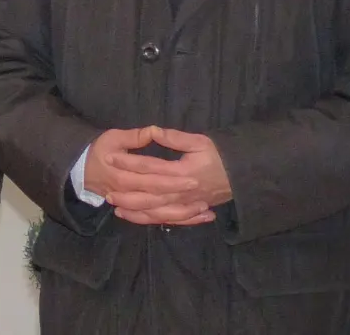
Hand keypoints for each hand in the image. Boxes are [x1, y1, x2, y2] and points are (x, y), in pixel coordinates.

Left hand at [105, 127, 231, 225]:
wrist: (242, 176)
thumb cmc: (220, 156)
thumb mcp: (200, 142)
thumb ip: (175, 138)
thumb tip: (153, 131)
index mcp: (183, 171)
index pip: (150, 167)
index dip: (129, 162)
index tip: (110, 157)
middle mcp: (183, 191)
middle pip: (149, 194)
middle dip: (126, 192)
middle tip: (106, 190)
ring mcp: (185, 204)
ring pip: (155, 211)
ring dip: (133, 209)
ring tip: (114, 204)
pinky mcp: (188, 210)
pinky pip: (165, 219)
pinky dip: (147, 219)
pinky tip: (132, 216)